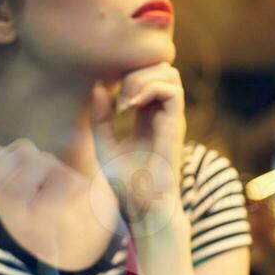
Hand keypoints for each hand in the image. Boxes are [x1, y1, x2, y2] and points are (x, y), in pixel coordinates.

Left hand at [90, 63, 186, 225]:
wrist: (142, 206)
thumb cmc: (125, 182)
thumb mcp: (104, 143)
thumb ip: (100, 116)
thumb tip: (98, 85)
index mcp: (148, 115)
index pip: (148, 76)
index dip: (128, 75)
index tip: (108, 101)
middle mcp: (163, 113)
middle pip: (162, 68)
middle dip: (136, 72)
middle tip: (118, 101)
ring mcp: (172, 118)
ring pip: (169, 73)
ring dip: (142, 79)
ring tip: (124, 104)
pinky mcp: (176, 125)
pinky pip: (173, 91)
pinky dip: (149, 89)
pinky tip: (129, 107)